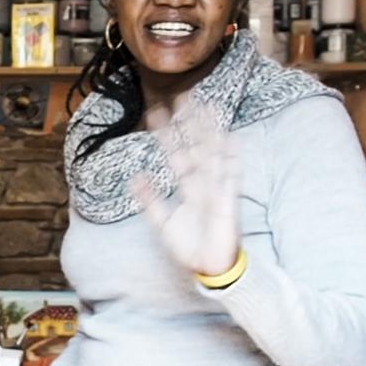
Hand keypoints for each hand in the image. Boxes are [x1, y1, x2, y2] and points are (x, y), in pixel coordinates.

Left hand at [132, 101, 240, 276]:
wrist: (209, 268)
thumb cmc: (189, 246)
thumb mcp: (162, 222)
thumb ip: (150, 200)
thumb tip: (135, 178)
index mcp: (187, 188)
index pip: (175, 156)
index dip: (166, 137)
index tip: (156, 115)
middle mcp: (202, 184)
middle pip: (196, 147)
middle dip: (190, 124)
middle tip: (183, 97)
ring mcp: (216, 189)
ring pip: (213, 154)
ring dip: (210, 132)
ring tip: (208, 108)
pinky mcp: (227, 201)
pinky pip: (230, 177)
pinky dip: (230, 159)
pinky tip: (230, 140)